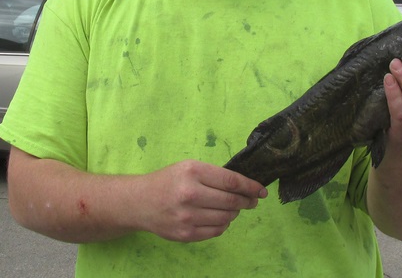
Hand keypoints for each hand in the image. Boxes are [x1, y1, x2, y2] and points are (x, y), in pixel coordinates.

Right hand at [134, 160, 266, 242]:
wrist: (140, 202)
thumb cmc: (168, 180)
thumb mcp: (189, 167)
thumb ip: (214, 175)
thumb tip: (243, 185)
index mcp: (193, 172)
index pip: (231, 181)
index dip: (250, 186)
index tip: (261, 190)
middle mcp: (190, 194)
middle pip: (231, 201)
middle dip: (247, 201)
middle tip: (252, 200)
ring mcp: (187, 216)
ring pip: (226, 218)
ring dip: (235, 213)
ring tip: (233, 208)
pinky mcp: (185, 234)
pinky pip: (216, 232)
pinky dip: (224, 225)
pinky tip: (221, 218)